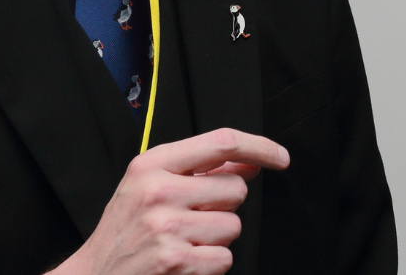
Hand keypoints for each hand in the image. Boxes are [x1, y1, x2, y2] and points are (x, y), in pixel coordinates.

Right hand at [53, 128, 289, 274]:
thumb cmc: (125, 231)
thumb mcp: (149, 185)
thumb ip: (197, 170)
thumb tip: (249, 162)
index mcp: (151, 165)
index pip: (222, 142)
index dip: (259, 147)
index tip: (280, 157)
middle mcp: (159, 192)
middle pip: (235, 189)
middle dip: (223, 207)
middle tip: (192, 218)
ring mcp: (167, 228)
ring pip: (233, 226)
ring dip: (216, 238)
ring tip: (182, 242)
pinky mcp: (177, 262)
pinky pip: (224, 258)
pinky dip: (210, 264)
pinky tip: (183, 262)